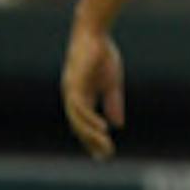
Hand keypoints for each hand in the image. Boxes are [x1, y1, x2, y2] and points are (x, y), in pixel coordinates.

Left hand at [61, 24, 124, 159]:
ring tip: (104, 145)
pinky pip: (80, 108)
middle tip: (105, 155)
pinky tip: (103, 128)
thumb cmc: (101, 54)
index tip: (103, 153)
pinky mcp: (74, 84)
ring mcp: (71, 91)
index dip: (93, 139)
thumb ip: (113, 103)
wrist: (94, 33)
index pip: (84, 123)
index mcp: (80, 96)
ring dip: (91, 135)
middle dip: (92, 141)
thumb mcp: (112, 83)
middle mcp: (72, 97)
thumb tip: (117, 125)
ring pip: (78, 120)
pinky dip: (90, 119)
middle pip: (79, 126)